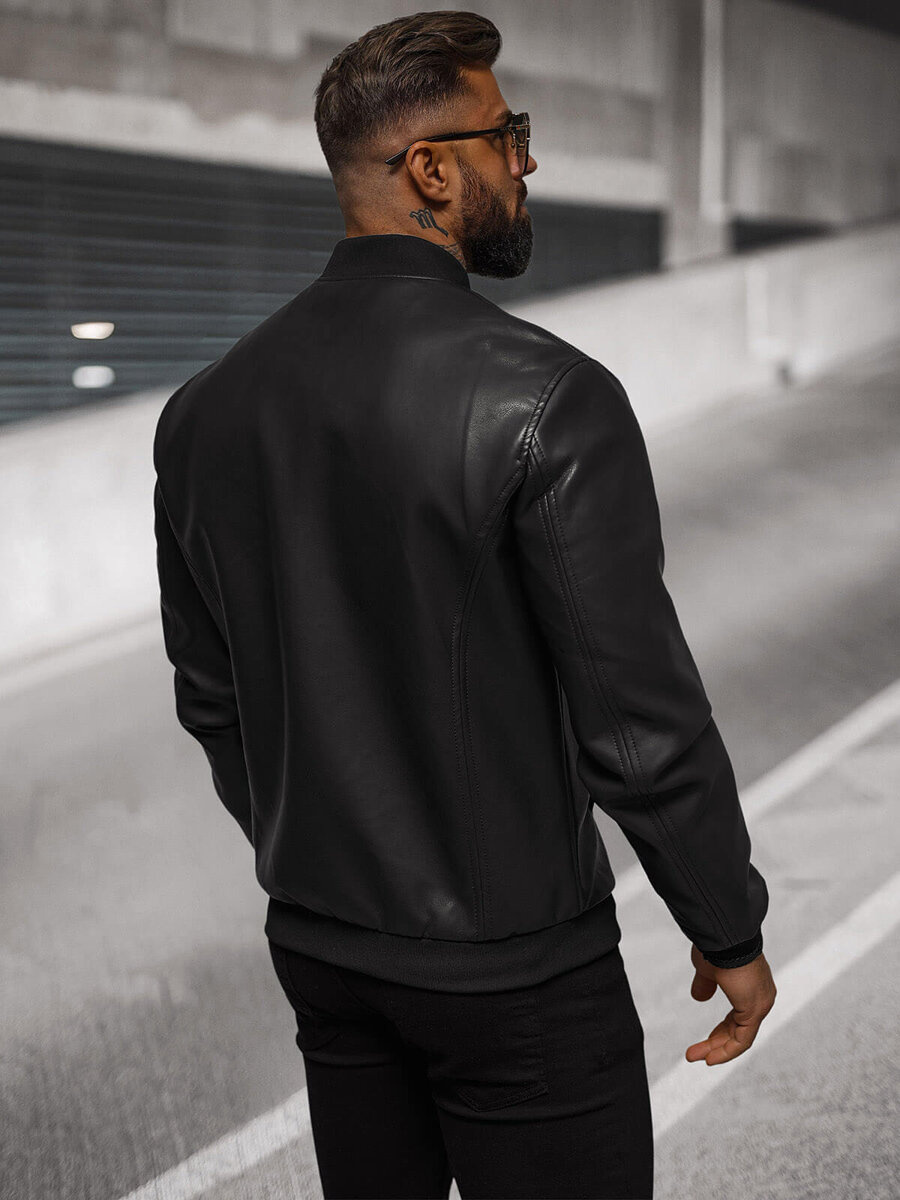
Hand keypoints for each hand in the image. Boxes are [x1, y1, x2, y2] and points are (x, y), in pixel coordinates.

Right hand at [685, 943, 775, 1065]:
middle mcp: (760, 997)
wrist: (724, 938)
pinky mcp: (755, 1011)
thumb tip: (699, 998)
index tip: (705, 1041)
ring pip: (740, 1037)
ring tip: (695, 1057)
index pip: (737, 1017)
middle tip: (696, 1053)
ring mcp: (760, 1004)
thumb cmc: (716, 947)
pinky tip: (709, 1058)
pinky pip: (742, 1040)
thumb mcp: (707, 970)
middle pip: (738, 1030)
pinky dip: (726, 1051)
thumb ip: (705, 985)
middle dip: (715, 1042)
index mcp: (751, 987)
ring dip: (716, 1049)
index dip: (720, 1031)